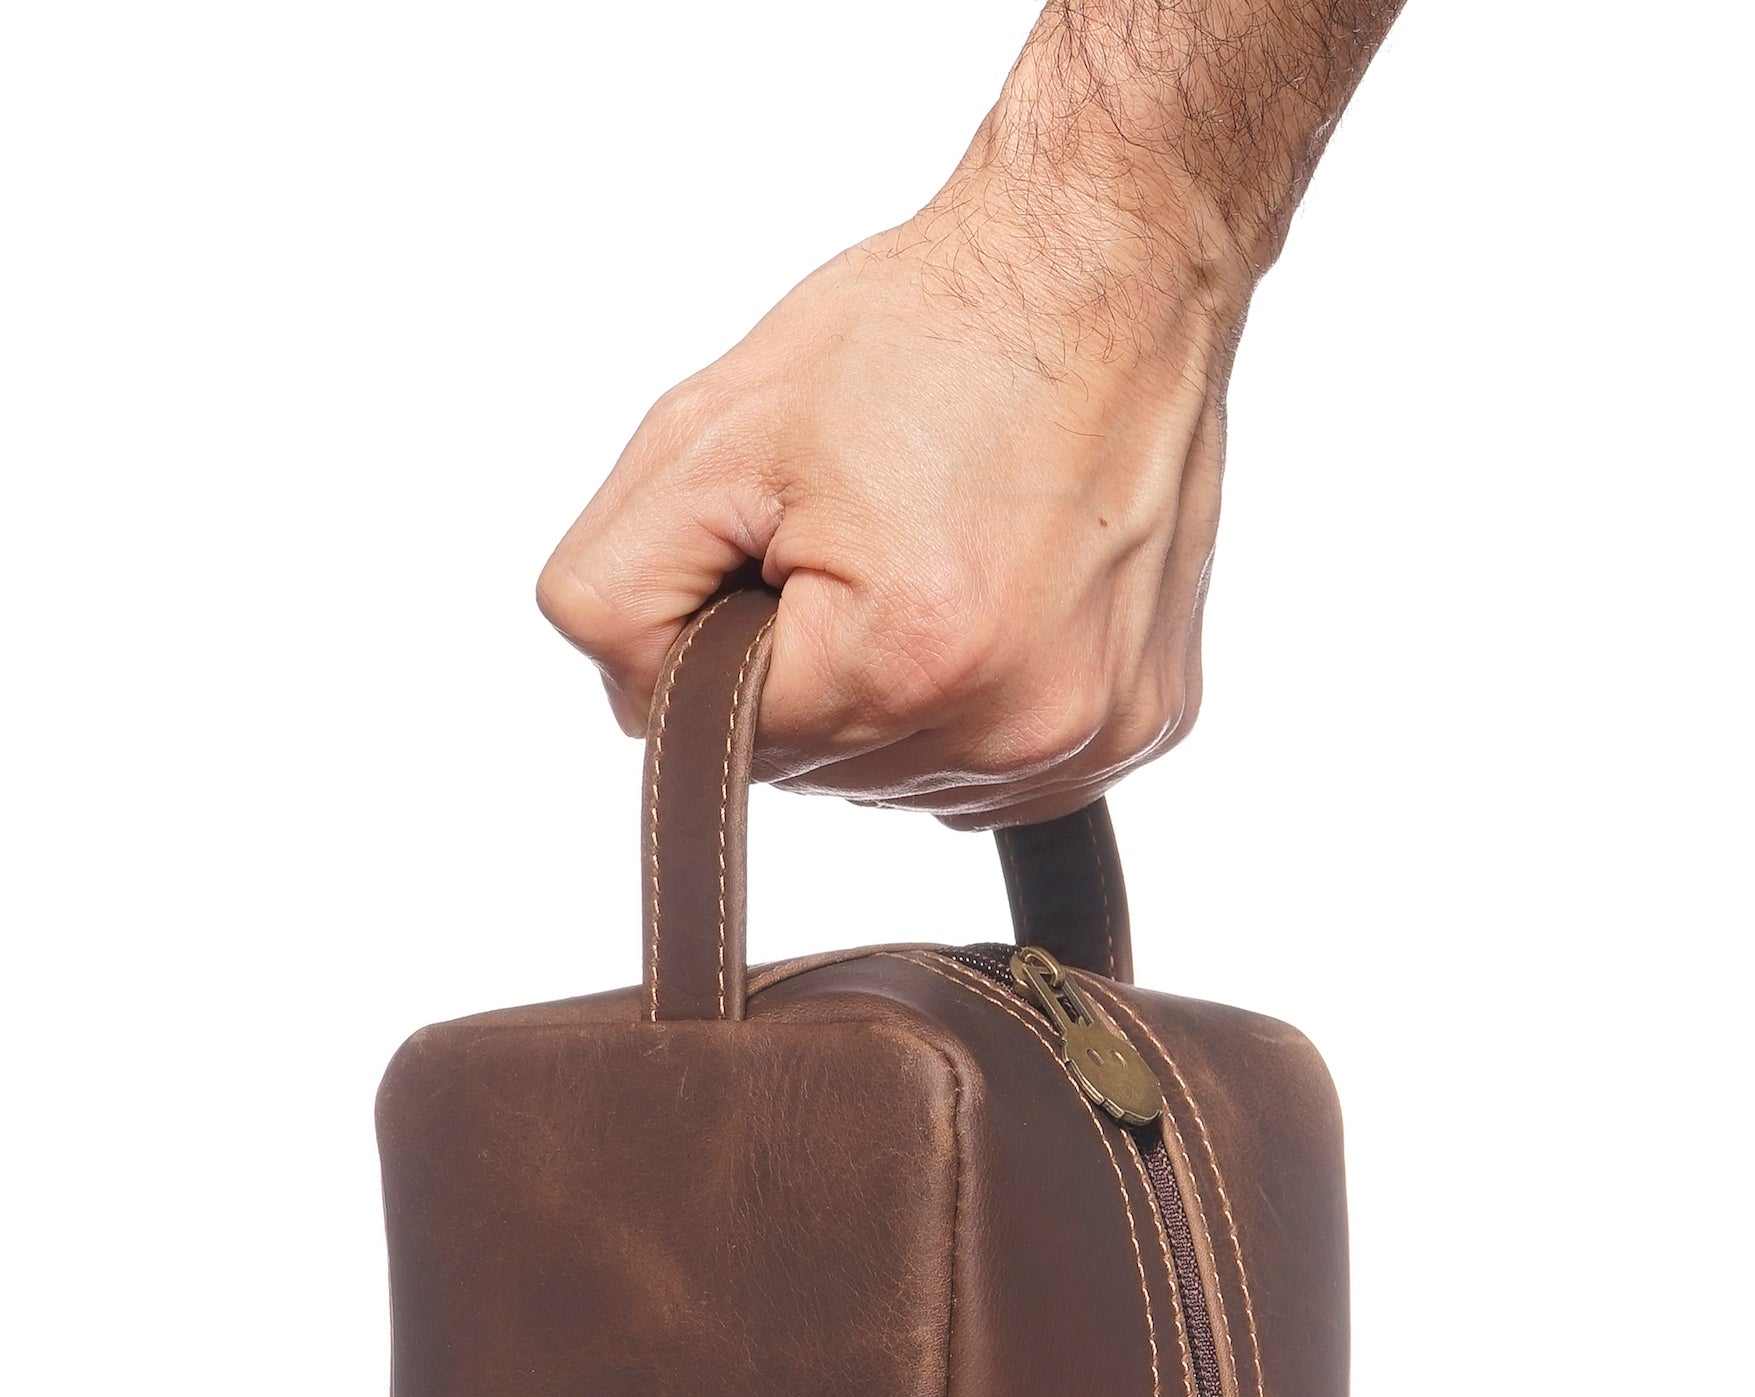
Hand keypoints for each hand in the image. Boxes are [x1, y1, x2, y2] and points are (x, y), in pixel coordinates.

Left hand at [537, 175, 1251, 831]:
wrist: (1110, 262)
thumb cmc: (924, 327)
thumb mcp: (708, 431)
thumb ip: (614, 594)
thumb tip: (634, 707)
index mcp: (903, 664)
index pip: (725, 740)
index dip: (723, 633)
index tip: (776, 538)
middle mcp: (1014, 729)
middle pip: (818, 768)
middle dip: (808, 661)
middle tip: (865, 530)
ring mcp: (1089, 741)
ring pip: (900, 777)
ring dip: (888, 687)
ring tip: (938, 554)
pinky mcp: (1139, 729)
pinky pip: (995, 765)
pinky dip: (974, 696)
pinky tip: (997, 595)